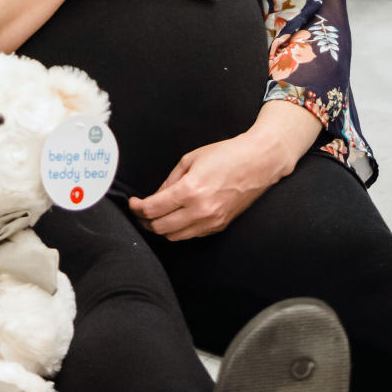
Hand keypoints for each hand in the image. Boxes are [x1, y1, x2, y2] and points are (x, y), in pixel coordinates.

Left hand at [129, 104, 323, 241]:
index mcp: (190, 190)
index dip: (138, 208)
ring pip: (175, 237)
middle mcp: (200, 210)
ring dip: (161, 228)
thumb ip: (170, 181)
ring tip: (156, 216)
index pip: (153, 209)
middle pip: (160, 228)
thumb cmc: (226, 155)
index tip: (133, 204)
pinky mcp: (219, 226)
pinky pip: (191, 235)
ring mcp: (211, 221)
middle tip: (140, 212)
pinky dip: (179, 230)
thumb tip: (156, 197)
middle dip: (145, 221)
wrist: (258, 162)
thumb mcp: (190, 159)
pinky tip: (176, 218)